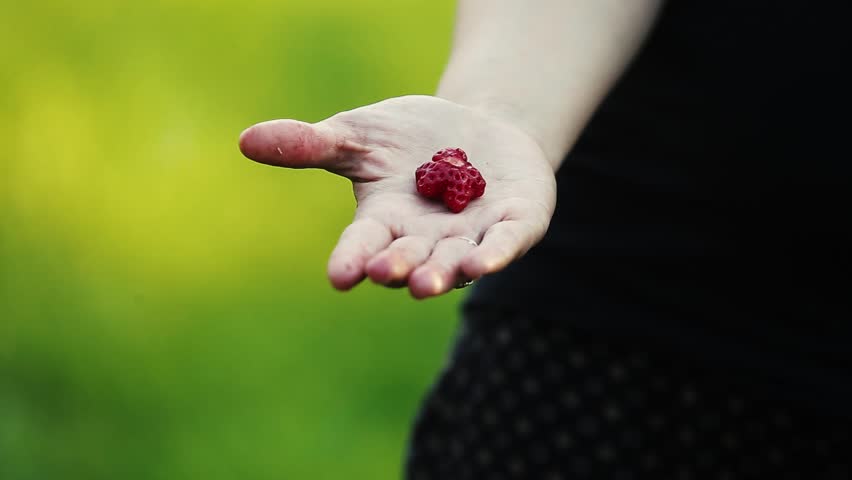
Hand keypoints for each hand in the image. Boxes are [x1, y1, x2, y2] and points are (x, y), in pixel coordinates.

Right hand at [239, 95, 555, 298]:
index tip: (339, 275)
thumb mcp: (359, 135)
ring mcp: (470, 236)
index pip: (363, 247)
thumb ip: (312, 145)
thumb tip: (245, 139)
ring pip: (454, 262)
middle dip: (397, 267)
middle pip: (407, 260)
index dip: (351, 260)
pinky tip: (483, 262)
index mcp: (384, 223)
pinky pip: (504, 244)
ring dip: (441, 272)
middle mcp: (425, 240)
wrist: (480, 125)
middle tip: (385, 273)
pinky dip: (494, 254)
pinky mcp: (514, 225)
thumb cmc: (410, 137)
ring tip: (428, 281)